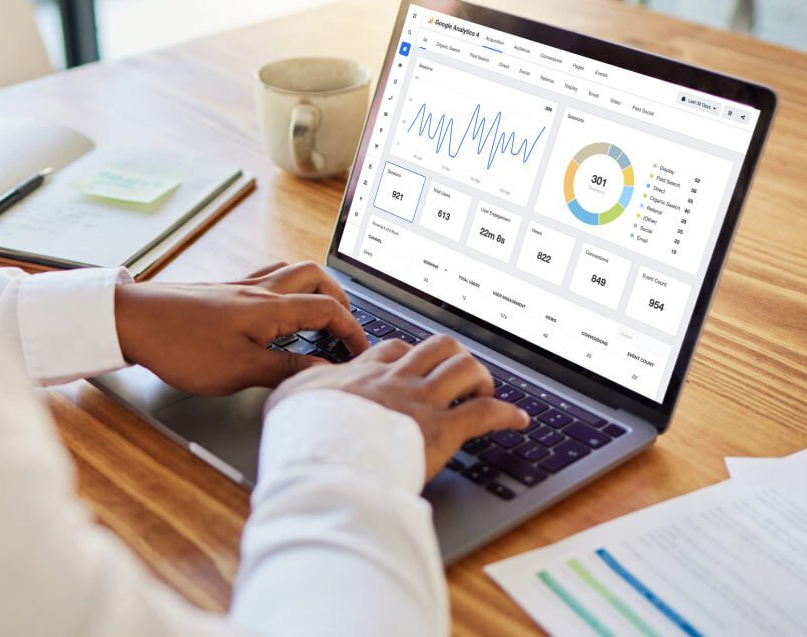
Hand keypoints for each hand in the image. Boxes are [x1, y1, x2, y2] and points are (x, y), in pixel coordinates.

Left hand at [114, 262, 369, 395]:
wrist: (131, 320)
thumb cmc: (179, 346)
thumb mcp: (238, 370)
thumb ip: (285, 368)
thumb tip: (323, 370)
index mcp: (270, 308)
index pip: (329, 311)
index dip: (353, 332)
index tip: (361, 353)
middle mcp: (260, 290)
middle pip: (317, 278)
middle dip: (340, 301)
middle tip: (345, 330)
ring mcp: (241, 287)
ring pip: (292, 273)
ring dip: (314, 291)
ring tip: (318, 319)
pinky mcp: (224, 291)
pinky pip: (269, 278)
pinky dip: (286, 290)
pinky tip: (277, 311)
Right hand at [266, 336, 529, 479]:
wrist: (322, 459)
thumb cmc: (303, 435)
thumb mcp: (288, 400)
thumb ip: (299, 387)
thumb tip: (297, 385)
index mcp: (363, 373)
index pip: (393, 350)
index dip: (409, 356)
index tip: (414, 366)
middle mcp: (397, 380)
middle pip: (437, 348)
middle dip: (453, 358)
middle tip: (458, 377)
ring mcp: (422, 402)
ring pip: (464, 369)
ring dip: (480, 378)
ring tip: (484, 392)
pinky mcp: (441, 430)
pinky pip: (484, 413)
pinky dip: (507, 414)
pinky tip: (518, 420)